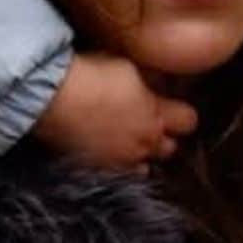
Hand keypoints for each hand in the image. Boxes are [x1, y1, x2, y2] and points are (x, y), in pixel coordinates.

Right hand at [32, 51, 197, 169]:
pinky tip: (106, 151)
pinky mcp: (97, 170)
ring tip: (128, 141)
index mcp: (156, 115)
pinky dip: (117, 166)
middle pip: (170, 149)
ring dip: (141, 155)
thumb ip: (149, 80)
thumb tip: (158, 81)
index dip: (182, 113)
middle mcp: (144, 144)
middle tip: (150, 123)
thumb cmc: (92, 76)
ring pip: (144, 168)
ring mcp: (120, 161)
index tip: (172, 106)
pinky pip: (116, 175)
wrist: (53, 99)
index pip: (188, 121)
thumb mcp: (128, 67)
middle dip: (163, 137)